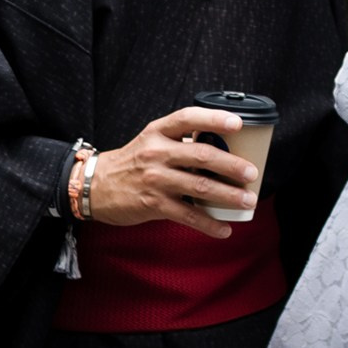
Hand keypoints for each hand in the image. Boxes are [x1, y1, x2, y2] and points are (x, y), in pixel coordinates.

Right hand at [88, 105, 260, 235]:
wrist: (95, 186)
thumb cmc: (132, 163)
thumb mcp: (150, 141)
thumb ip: (179, 142)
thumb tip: (222, 148)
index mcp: (158, 132)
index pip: (188, 118)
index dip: (214, 119)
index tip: (238, 123)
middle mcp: (157, 152)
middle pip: (201, 155)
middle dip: (232, 165)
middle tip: (252, 173)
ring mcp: (155, 179)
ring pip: (200, 186)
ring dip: (228, 196)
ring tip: (248, 201)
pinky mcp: (153, 204)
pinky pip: (188, 215)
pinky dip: (209, 224)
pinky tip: (224, 229)